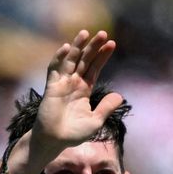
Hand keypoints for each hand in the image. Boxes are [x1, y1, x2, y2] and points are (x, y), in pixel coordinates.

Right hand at [34, 30, 123, 150]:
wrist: (55, 141)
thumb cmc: (74, 133)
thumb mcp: (96, 120)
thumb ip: (106, 107)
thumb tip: (120, 96)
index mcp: (84, 89)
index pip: (94, 68)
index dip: (102, 56)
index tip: (112, 43)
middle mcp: (73, 83)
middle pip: (85, 60)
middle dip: (93, 46)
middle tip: (103, 32)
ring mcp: (62, 83)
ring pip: (70, 60)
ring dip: (78, 46)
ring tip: (86, 33)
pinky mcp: (52, 87)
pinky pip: (55, 69)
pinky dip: (59, 58)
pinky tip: (67, 48)